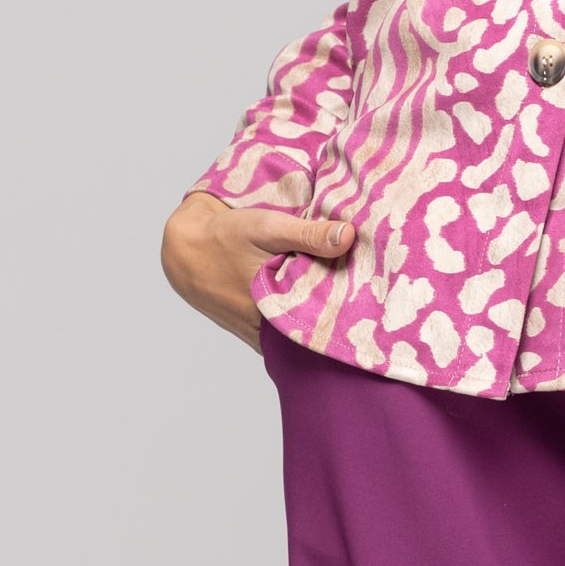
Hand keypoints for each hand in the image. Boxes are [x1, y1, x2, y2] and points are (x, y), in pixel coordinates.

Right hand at [161, 187, 353, 347]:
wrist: (185, 250)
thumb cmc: (226, 237)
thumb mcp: (267, 228)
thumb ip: (308, 234)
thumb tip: (349, 236)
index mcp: (278, 310)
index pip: (329, 324)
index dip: (355, 314)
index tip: (379, 301)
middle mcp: (270, 332)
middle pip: (317, 333)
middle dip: (342, 319)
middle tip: (372, 300)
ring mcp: (262, 337)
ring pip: (302, 336)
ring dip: (323, 321)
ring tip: (354, 301)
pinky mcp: (257, 333)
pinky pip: (288, 334)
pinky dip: (304, 323)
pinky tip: (324, 304)